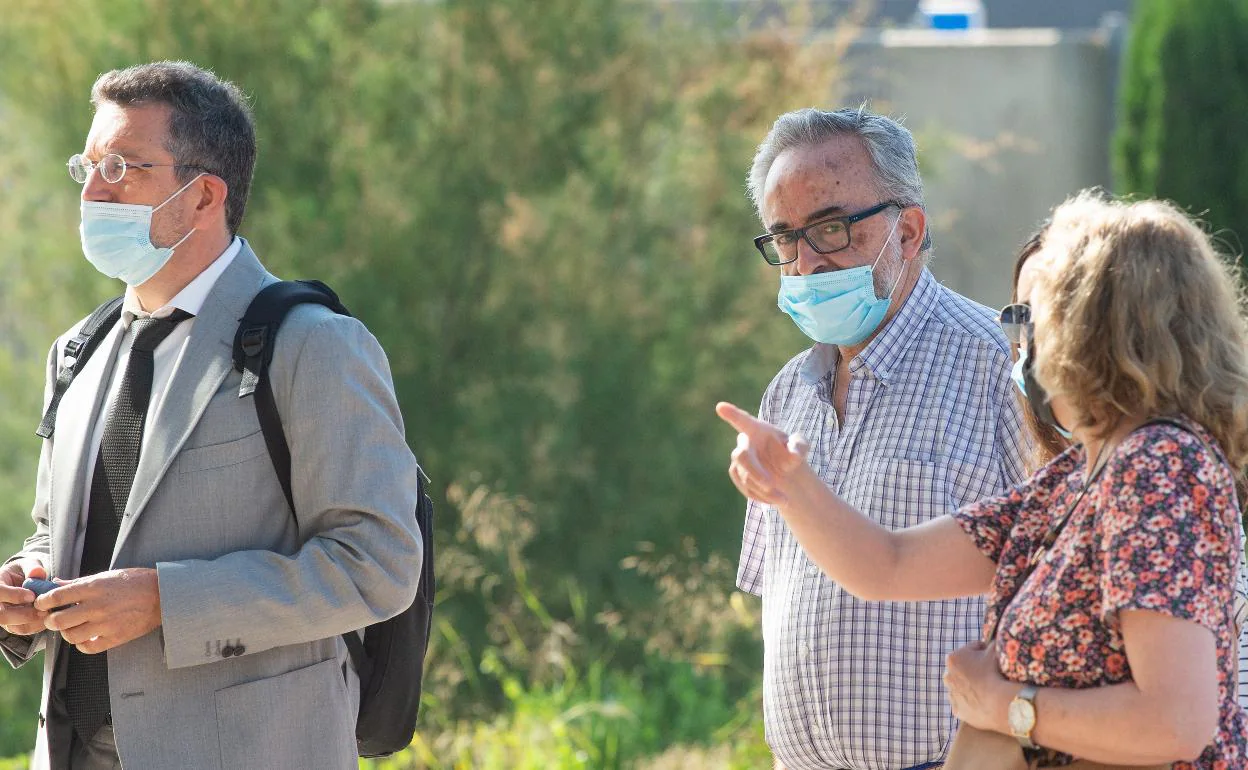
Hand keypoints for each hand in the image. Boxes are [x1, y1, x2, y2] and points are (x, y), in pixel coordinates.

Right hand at [0, 558, 49, 636]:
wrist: (24, 581)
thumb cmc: (25, 571)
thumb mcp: (27, 564)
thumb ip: (32, 567)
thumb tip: (38, 573)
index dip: (14, 596)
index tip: (32, 595)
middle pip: (2, 615)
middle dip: (24, 614)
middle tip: (43, 610)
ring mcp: (4, 616)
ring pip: (14, 626)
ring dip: (33, 622)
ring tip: (48, 613)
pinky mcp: (13, 625)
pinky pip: (23, 630)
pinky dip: (37, 626)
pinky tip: (48, 617)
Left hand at [37, 568, 161, 653]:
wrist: (164, 595)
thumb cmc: (136, 582)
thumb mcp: (106, 576)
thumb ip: (79, 582)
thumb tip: (56, 584)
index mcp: (94, 588)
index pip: (56, 596)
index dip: (43, 601)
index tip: (43, 603)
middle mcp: (97, 606)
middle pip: (58, 620)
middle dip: (52, 620)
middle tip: (55, 618)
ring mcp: (106, 624)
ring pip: (71, 636)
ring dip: (67, 632)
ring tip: (73, 627)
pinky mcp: (115, 637)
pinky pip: (88, 647)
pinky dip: (82, 644)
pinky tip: (87, 636)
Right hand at [715, 401, 811, 505]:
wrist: (785, 472)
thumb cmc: (791, 452)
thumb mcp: (800, 446)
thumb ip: (799, 446)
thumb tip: (792, 455)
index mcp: (758, 429)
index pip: (744, 421)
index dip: (732, 414)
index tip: (720, 407)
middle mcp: (745, 442)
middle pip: (741, 456)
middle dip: (755, 472)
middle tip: (770, 485)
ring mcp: (738, 459)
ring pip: (746, 478)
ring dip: (766, 491)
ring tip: (785, 499)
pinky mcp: (736, 474)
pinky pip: (745, 488)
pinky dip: (761, 496)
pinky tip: (774, 499)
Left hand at [943, 639, 1013, 732]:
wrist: (998, 702)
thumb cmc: (995, 673)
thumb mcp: (995, 650)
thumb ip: (992, 642)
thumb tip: (994, 638)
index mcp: (953, 658)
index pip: (971, 651)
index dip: (984, 652)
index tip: (992, 657)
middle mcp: (947, 676)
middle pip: (963, 670)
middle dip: (974, 670)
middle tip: (990, 674)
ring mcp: (952, 695)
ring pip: (962, 688)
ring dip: (972, 687)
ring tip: (988, 689)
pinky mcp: (957, 711)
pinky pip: (965, 705)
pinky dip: (972, 704)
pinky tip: (984, 703)